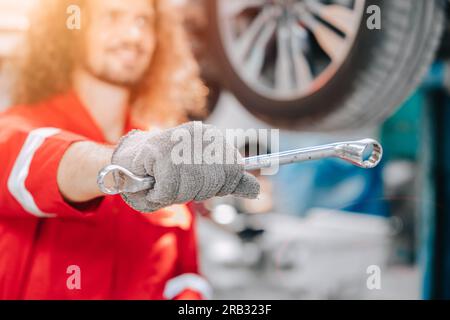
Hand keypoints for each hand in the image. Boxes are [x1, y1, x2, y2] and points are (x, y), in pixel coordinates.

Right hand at [111, 122, 259, 211]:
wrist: (128, 164)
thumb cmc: (167, 174)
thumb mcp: (206, 180)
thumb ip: (230, 183)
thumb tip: (257, 189)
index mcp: (213, 138)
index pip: (234, 168)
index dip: (221, 184)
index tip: (204, 183)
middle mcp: (199, 134)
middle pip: (214, 182)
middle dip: (195, 192)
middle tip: (178, 183)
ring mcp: (178, 141)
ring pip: (191, 188)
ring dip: (175, 194)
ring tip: (163, 182)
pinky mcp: (158, 153)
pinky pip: (168, 191)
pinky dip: (159, 196)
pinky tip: (152, 183)